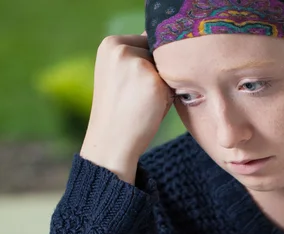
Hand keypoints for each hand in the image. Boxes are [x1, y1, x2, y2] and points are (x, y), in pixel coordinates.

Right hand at [80, 34, 172, 182]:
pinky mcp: (153, 81)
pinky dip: (168, 99)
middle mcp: (121, 48)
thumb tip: (171, 46)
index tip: (136, 85)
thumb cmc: (120, 111)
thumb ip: (138, 57)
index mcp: (110, 44)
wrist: (112, 141)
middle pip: (159, 53)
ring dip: (163, 86)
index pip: (146, 42)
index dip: (149, 65)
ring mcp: (138, 63)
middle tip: (138, 97)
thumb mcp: (120, 74)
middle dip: (157, 74)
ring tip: (144, 103)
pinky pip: (173, 84)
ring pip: (167, 68)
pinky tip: (151, 110)